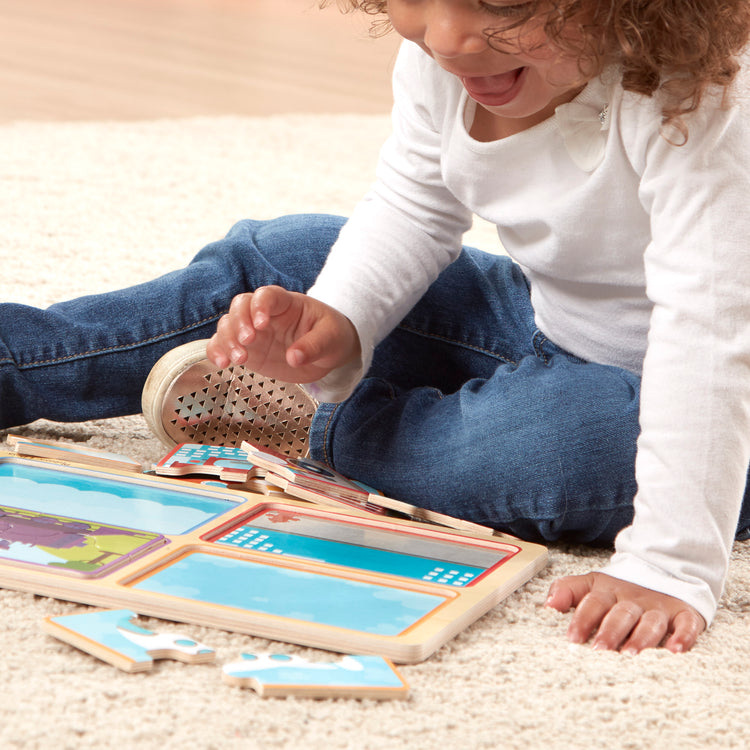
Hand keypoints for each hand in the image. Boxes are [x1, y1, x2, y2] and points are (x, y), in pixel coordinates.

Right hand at [206, 286, 360, 383]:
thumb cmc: (332, 336)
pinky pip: (223, 345)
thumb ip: (314, 346)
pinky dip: (217, 351)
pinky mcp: (247, 349)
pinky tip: (221, 363)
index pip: (267, 295)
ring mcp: (253, 331)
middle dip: (239, 322)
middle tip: (248, 341)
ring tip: (239, 359)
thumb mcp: (332, 339)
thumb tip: (294, 358)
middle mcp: (265, 313)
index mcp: (287, 303)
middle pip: (240, 306)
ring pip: (228, 325)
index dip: (260, 305)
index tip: (261, 324)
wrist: (328, 353)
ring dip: (227, 340)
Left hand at [545, 572, 704, 653]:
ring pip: (650, 622)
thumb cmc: (619, 590)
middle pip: (621, 614)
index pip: (594, 602)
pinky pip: (686, 625)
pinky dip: (682, 637)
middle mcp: (633, 599)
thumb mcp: (591, 585)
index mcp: (608, 591)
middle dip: (610, 632)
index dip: (582, 619)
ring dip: (641, 638)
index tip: (572, 638)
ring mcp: (659, 607)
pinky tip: (675, 650)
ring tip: (631, 654)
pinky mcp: (684, 615)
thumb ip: (567, 590)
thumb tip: (548, 604)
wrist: (662, 571)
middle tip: (599, 650)